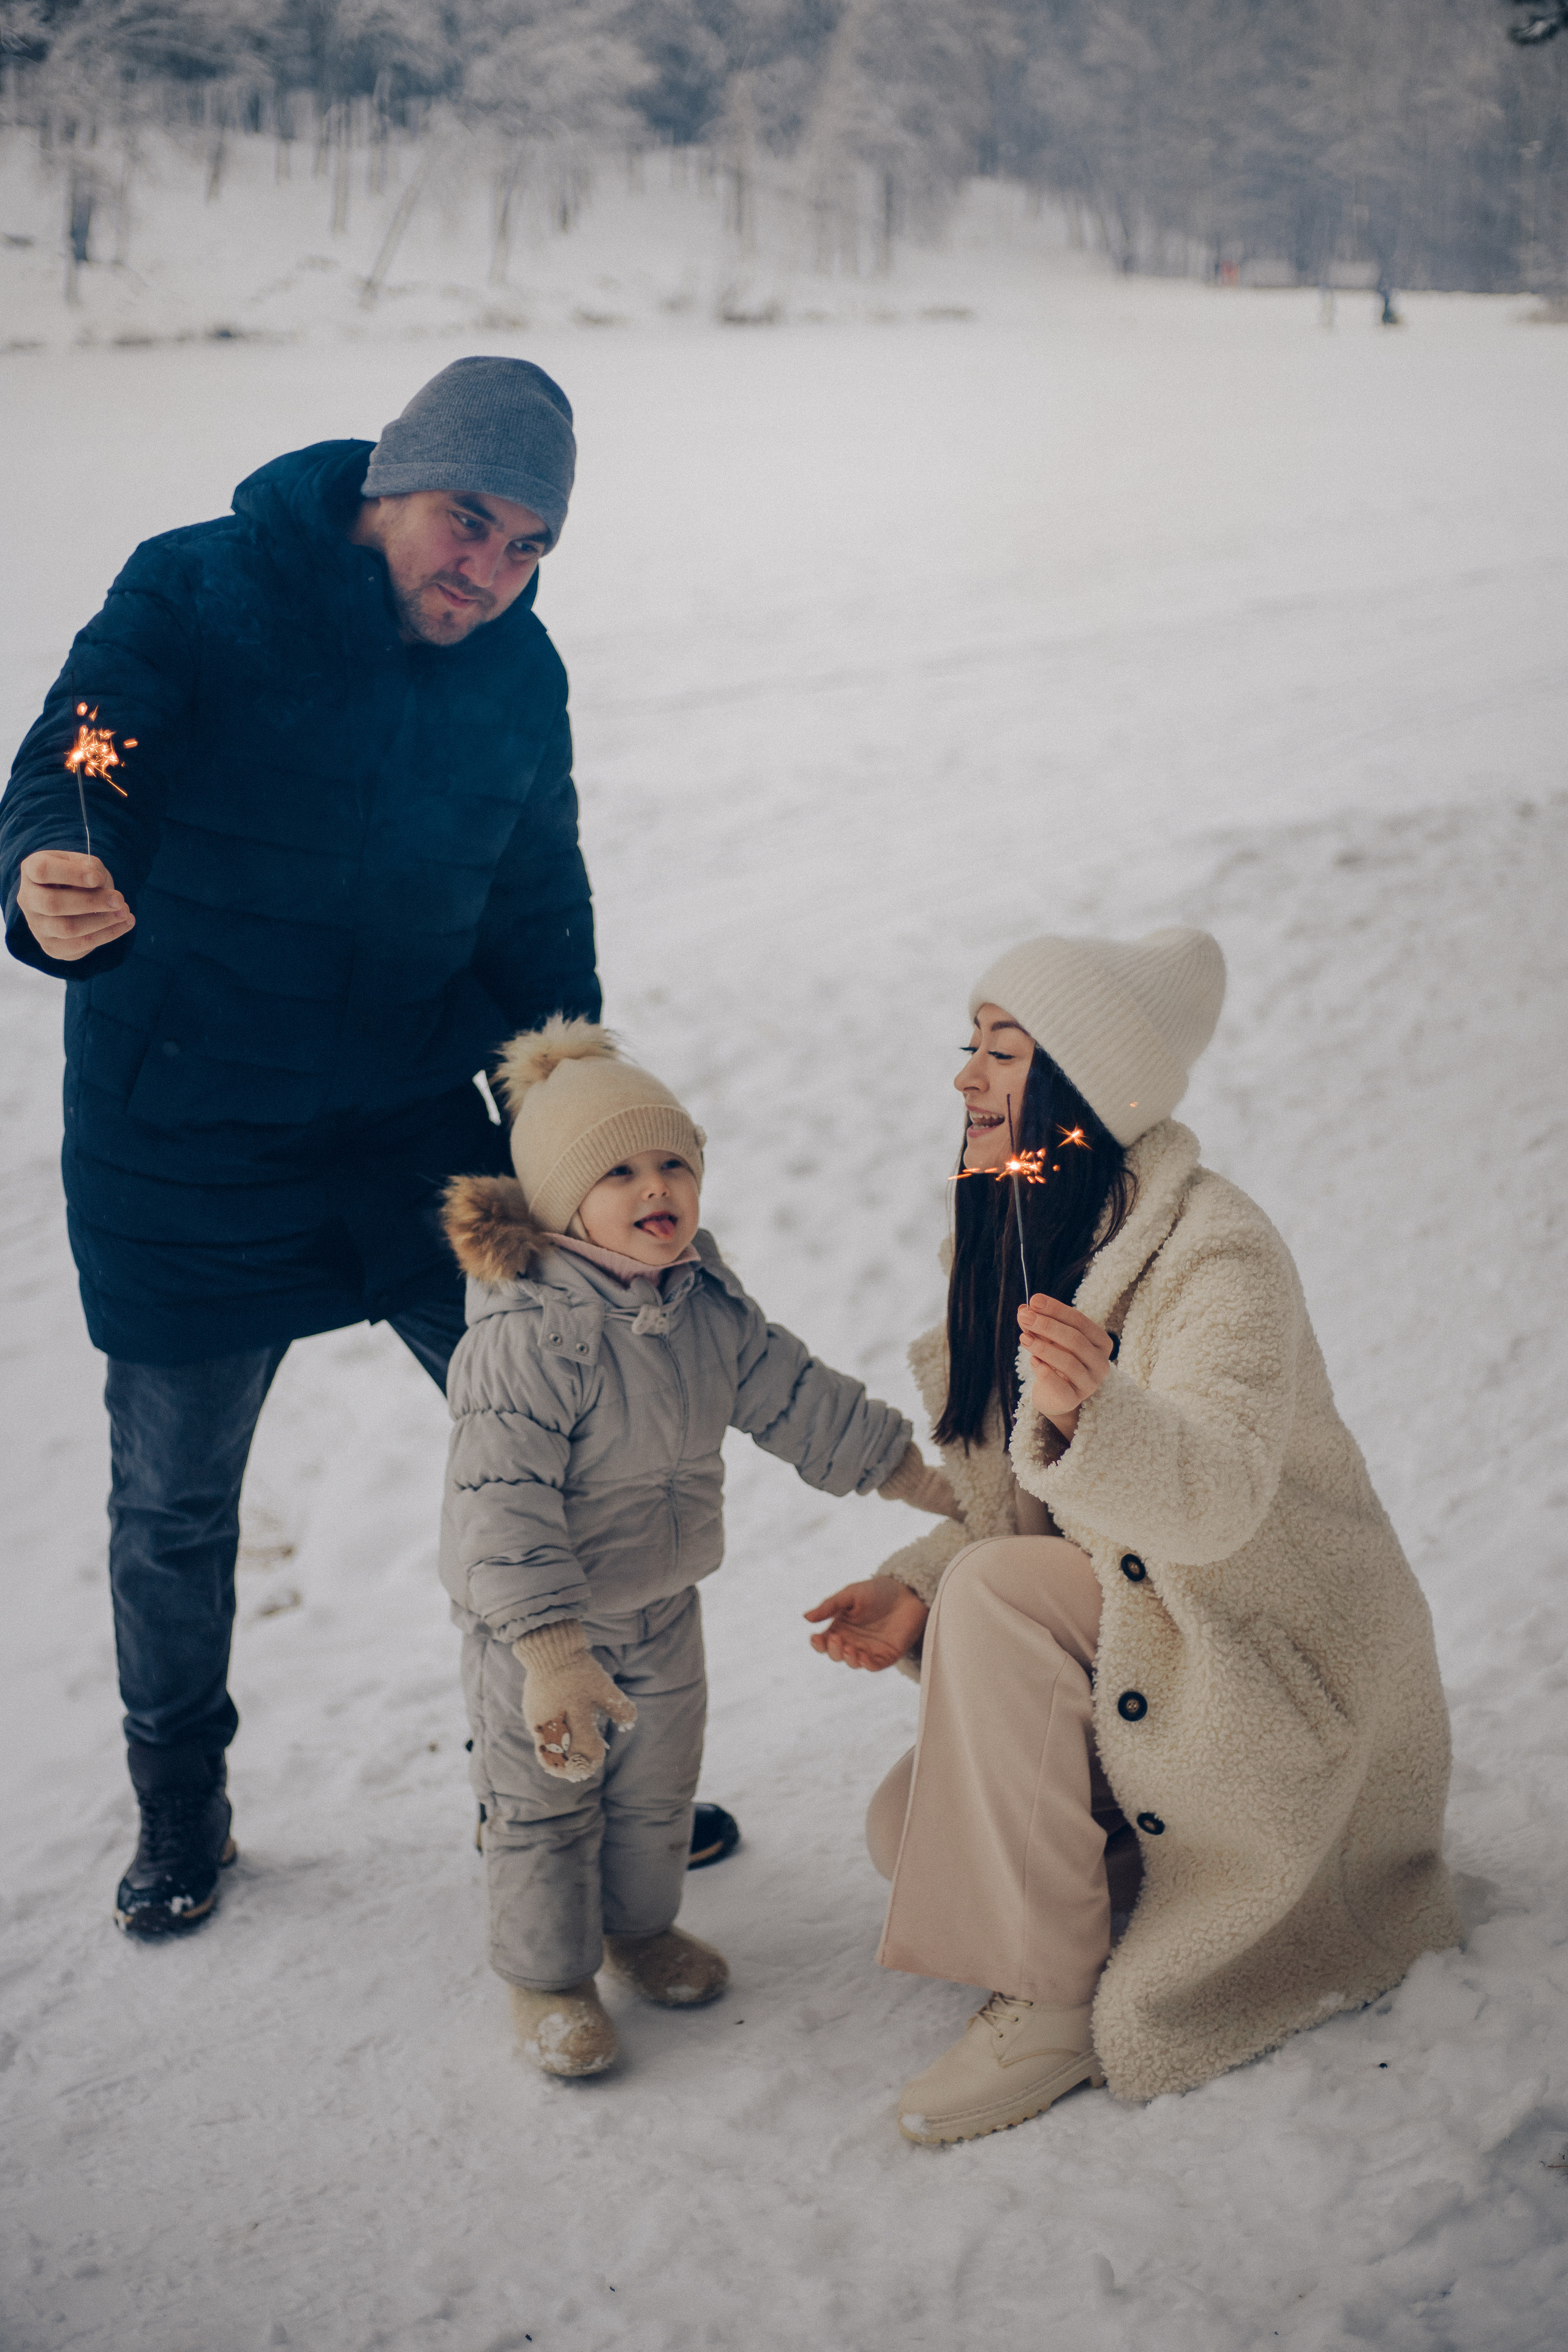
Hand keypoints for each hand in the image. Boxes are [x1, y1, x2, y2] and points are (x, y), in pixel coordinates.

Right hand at [18, 850, 133, 960]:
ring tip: (125, 913)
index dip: (71, 874)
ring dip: (102, 921)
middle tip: (119, 899)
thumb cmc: (80, 876)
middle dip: (91, 902)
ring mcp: (36, 925)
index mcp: (31, 870)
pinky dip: (106, 935)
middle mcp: (28, 899)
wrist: (75, 898)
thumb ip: (92, 868)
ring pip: (67, 928)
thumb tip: (100, 887)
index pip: (42, 870)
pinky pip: (79, 945)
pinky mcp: (51, 947)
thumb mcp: (86, 863)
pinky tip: (124, 924)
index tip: (97, 878)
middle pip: (52, 904)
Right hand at [513, 1623, 636, 1781]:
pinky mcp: (531, 1717)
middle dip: (574, 1767)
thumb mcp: (604, 1687)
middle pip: (564, 1760)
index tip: (599, 1755)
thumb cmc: (580, 1670)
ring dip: (558, 1761)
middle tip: (582, 1768)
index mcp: (577, 1719)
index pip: (587, 1752)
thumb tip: (628, 1724)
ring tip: (566, 1763)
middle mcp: (557, 1725)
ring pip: (548, 1754)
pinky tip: (557, 1741)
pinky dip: (548, 1747)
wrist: (550, 1652)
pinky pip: (539, 1740)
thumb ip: (619, 1707)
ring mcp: (541, 1723)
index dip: (595, 1758)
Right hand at [804, 1577, 928, 1671]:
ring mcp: (868, 1650)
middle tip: (836, 1639)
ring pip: (852, 1662)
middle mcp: (852, 1641)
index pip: (823, 1642)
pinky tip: (863, 1657)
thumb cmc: (878, 1591)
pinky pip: (872, 1666)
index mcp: (840, 1627)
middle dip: (832, 1650)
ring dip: (848, 1658)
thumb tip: (806, 1617)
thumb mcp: (851, 1594)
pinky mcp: (885, 1656)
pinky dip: (866, 1664)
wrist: (908, 1593)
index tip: (816, 1637)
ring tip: (849, 1648)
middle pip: (835, 1654)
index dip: (817, 1643)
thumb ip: (830, 1606)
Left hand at [1018, 1294, 1113, 1440]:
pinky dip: (1044, 1372)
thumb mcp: (1048, 1339)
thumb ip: (1038, 1325)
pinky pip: (1060, 1386)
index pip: (1080, 1321)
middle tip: (1025, 1317)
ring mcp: (1090, 1383)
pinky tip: (1033, 1361)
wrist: (1055, 1396)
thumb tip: (1023, 1310)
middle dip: (1047, 1326)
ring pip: (1069, 1362)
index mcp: (1100, 1342)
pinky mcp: (1074, 1400)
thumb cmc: (1056, 1360)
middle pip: (1075, 1339)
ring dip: (1043, 1347)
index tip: (1034, 1300)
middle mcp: (1101, 1363)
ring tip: (1024, 1338)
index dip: (1056, 1309)